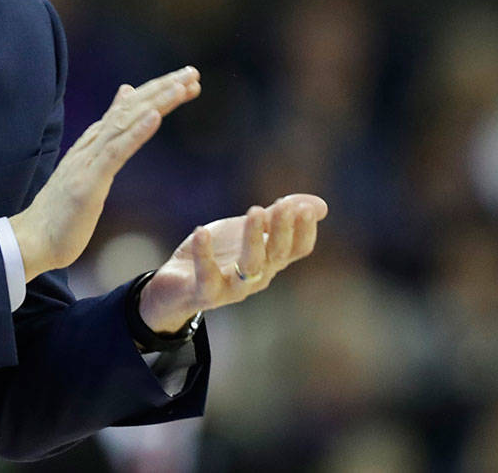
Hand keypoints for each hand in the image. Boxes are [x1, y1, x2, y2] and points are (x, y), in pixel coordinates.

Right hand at [9, 66, 200, 280]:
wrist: (32, 239)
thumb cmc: (61, 211)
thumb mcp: (88, 169)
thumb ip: (106, 136)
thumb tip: (123, 99)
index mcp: (93, 143)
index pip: (129, 108)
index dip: (157, 91)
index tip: (186, 78)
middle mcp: (91, 145)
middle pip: (131, 108)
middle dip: (163, 88)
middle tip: (193, 73)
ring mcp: (88, 161)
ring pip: (126, 123)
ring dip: (156, 102)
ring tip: (182, 86)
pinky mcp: (88, 182)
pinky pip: (116, 152)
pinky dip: (136, 132)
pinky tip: (156, 117)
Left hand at [137, 194, 327, 332]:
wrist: (177, 286)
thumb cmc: (219, 255)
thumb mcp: (248, 231)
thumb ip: (277, 217)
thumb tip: (320, 205)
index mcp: (271, 261)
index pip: (298, 249)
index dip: (304, 230)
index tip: (303, 207)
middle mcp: (257, 276)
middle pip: (278, 255)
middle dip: (283, 229)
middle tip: (283, 205)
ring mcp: (232, 287)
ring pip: (250, 266)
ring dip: (254, 238)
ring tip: (254, 211)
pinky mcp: (204, 292)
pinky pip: (207, 277)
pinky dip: (204, 254)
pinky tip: (201, 231)